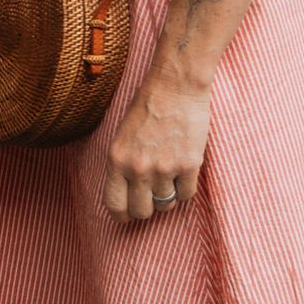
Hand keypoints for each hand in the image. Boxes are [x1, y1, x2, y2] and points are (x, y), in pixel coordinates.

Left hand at [103, 79, 209, 222]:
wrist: (175, 87)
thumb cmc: (146, 108)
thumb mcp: (121, 137)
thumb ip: (122, 166)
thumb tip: (126, 195)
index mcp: (117, 160)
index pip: (114, 204)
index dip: (122, 215)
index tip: (127, 216)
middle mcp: (139, 168)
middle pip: (142, 211)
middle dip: (146, 208)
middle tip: (151, 197)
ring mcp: (165, 168)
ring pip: (166, 205)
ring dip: (167, 196)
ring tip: (168, 177)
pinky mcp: (189, 165)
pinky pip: (186, 195)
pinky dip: (185, 189)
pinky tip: (183, 174)